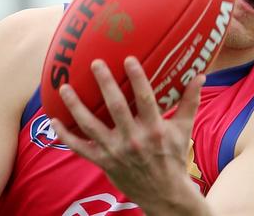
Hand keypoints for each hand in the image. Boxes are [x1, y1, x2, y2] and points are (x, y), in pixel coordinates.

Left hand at [51, 56, 205, 214]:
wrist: (164, 194)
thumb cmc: (173, 158)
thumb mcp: (184, 130)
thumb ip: (190, 102)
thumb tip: (200, 76)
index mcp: (155, 129)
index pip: (146, 100)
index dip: (137, 78)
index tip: (128, 59)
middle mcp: (134, 140)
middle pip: (116, 108)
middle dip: (105, 84)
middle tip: (95, 63)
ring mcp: (116, 152)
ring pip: (92, 126)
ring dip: (76, 106)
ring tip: (65, 88)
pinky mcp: (103, 162)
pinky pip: (80, 148)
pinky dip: (65, 135)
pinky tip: (53, 119)